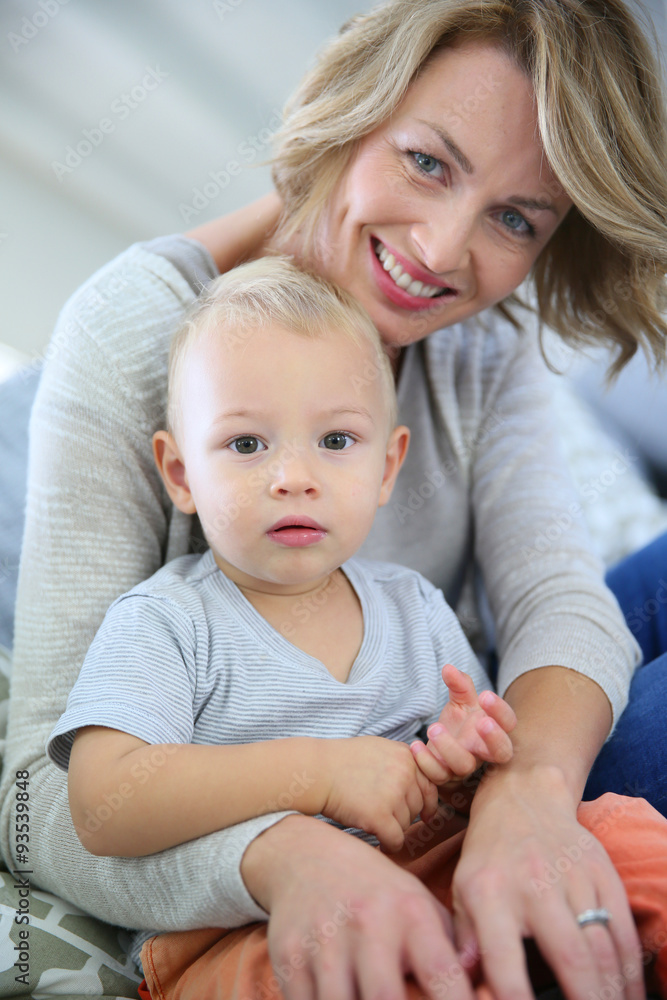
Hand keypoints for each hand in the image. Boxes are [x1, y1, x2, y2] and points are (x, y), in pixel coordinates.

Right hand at [241, 813, 477, 999]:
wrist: (306, 857)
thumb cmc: (376, 894)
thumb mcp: (419, 907)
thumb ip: (452, 952)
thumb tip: (490, 995)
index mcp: (410, 913)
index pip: (443, 974)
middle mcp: (368, 923)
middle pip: (386, 999)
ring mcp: (324, 940)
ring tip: (369, 999)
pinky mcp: (288, 956)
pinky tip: (337, 997)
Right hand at [319, 736, 438, 851]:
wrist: (316, 771)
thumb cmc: (342, 761)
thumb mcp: (379, 748)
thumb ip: (402, 761)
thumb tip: (422, 780)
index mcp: (406, 756)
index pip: (430, 786)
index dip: (427, 803)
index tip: (425, 815)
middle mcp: (405, 773)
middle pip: (417, 807)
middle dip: (404, 815)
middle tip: (384, 816)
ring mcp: (393, 794)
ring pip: (406, 825)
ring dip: (392, 828)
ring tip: (372, 821)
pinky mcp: (380, 816)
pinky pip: (396, 840)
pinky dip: (389, 845)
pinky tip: (381, 844)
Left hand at [410, 664, 516, 783]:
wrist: (440, 746)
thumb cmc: (459, 722)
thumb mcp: (461, 700)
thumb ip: (459, 684)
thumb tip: (448, 668)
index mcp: (493, 728)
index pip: (508, 722)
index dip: (500, 711)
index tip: (486, 695)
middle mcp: (484, 751)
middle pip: (501, 752)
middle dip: (494, 739)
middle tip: (482, 723)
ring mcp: (464, 765)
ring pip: (464, 765)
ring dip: (450, 748)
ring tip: (434, 728)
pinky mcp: (444, 775)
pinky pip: (438, 775)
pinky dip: (426, 762)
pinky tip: (416, 745)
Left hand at [452, 766, 644, 999]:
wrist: (523, 797)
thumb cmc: (488, 856)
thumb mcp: (462, 892)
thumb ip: (465, 944)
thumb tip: (466, 991)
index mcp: (489, 893)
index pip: (503, 959)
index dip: (514, 999)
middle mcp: (533, 883)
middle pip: (570, 957)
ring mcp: (572, 876)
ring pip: (604, 948)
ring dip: (613, 993)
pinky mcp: (601, 871)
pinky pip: (624, 930)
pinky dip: (632, 971)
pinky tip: (630, 996)